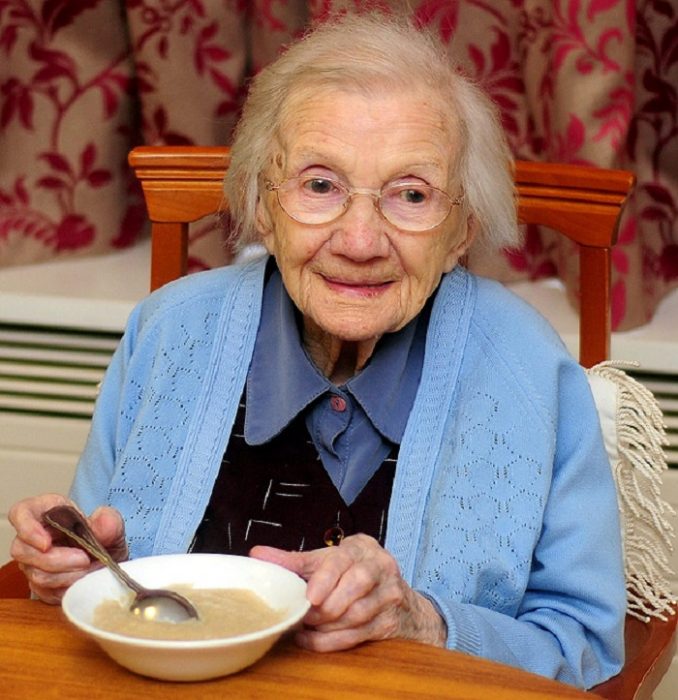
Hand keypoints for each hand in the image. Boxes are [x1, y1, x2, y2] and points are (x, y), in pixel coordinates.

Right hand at [8, 494, 126, 603]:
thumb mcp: (112, 523)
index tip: (46, 543)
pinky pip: (47, 592)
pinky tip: (84, 581)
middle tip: (84, 559)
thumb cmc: (102, 536)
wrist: (109, 561)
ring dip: (66, 576)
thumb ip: (109, 521)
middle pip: (25, 551)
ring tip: (91, 569)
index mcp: (46, 510)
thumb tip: (101, 527)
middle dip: (56, 560)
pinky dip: (68, 588)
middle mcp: (33, 537)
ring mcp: (33, 562)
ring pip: (37, 574)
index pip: (21, 513)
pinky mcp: (41, 585)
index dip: (27, 528)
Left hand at [250, 533, 445, 651]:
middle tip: (305, 614)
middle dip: (325, 605)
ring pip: (356, 614)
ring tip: (307, 625)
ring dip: (327, 625)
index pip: (343, 559)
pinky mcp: (388, 621)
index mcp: (361, 547)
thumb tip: (257, 555)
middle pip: (355, 585)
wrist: (393, 595)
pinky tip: (312, 638)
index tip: (310, 595)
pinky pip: (358, 635)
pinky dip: (331, 641)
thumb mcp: (326, 561)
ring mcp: (388, 594)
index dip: (326, 578)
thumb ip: (294, 560)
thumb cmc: (351, 571)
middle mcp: (380, 566)